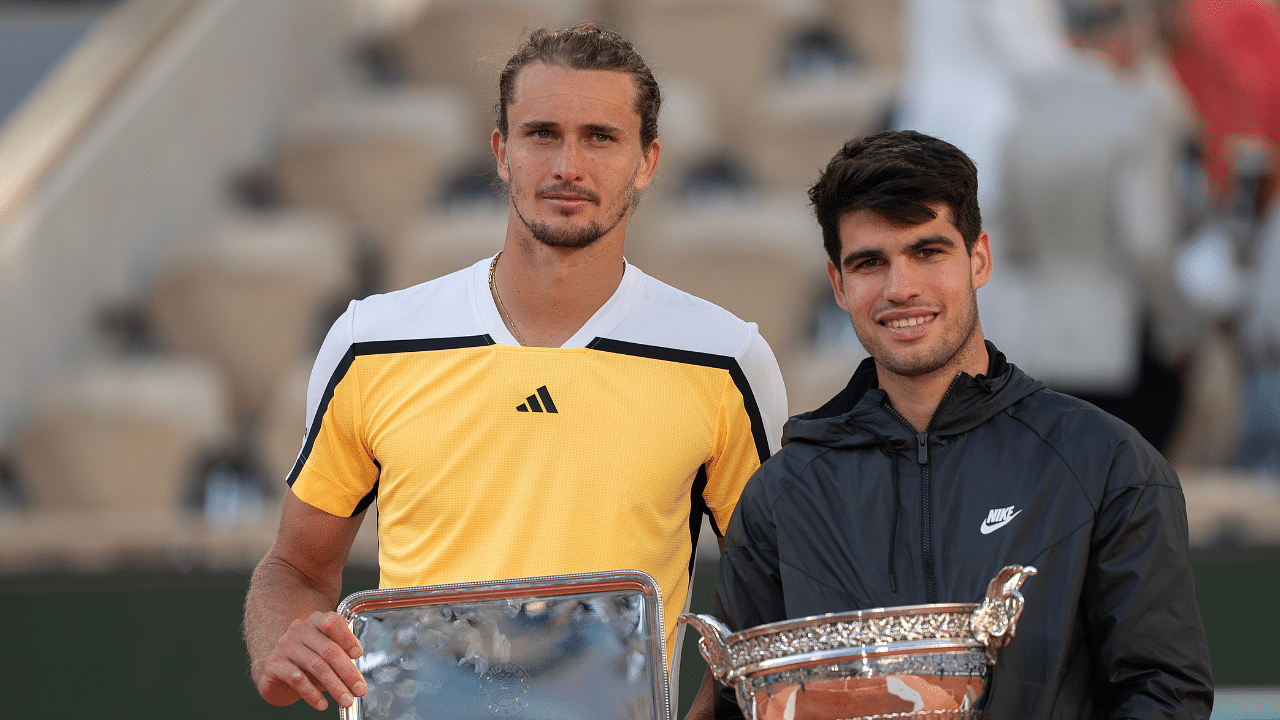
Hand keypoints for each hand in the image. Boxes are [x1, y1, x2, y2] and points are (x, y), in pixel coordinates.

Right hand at [252, 610, 366, 710]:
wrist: (276, 674)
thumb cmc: (306, 663)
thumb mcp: (326, 657)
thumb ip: (341, 659)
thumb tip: (357, 679)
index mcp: (315, 622)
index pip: (333, 623)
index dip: (347, 638)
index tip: (358, 655)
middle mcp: (300, 630)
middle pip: (329, 649)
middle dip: (348, 672)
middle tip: (360, 690)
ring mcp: (285, 646)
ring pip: (316, 666)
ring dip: (335, 686)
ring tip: (346, 700)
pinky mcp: (274, 664)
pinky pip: (297, 680)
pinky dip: (312, 694)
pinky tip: (322, 704)